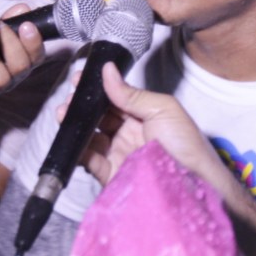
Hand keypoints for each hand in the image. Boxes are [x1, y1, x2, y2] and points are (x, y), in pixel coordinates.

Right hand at [83, 64, 230, 191]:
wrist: (192, 185)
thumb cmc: (185, 144)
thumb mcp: (163, 109)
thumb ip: (132, 94)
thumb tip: (107, 70)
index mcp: (144, 116)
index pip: (115, 99)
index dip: (97, 89)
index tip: (79, 79)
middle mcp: (130, 134)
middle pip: (99, 117)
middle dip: (81, 106)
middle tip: (69, 97)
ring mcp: (120, 154)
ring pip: (90, 137)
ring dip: (75, 124)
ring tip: (63, 112)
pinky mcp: (112, 175)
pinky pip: (90, 160)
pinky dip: (77, 148)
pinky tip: (69, 135)